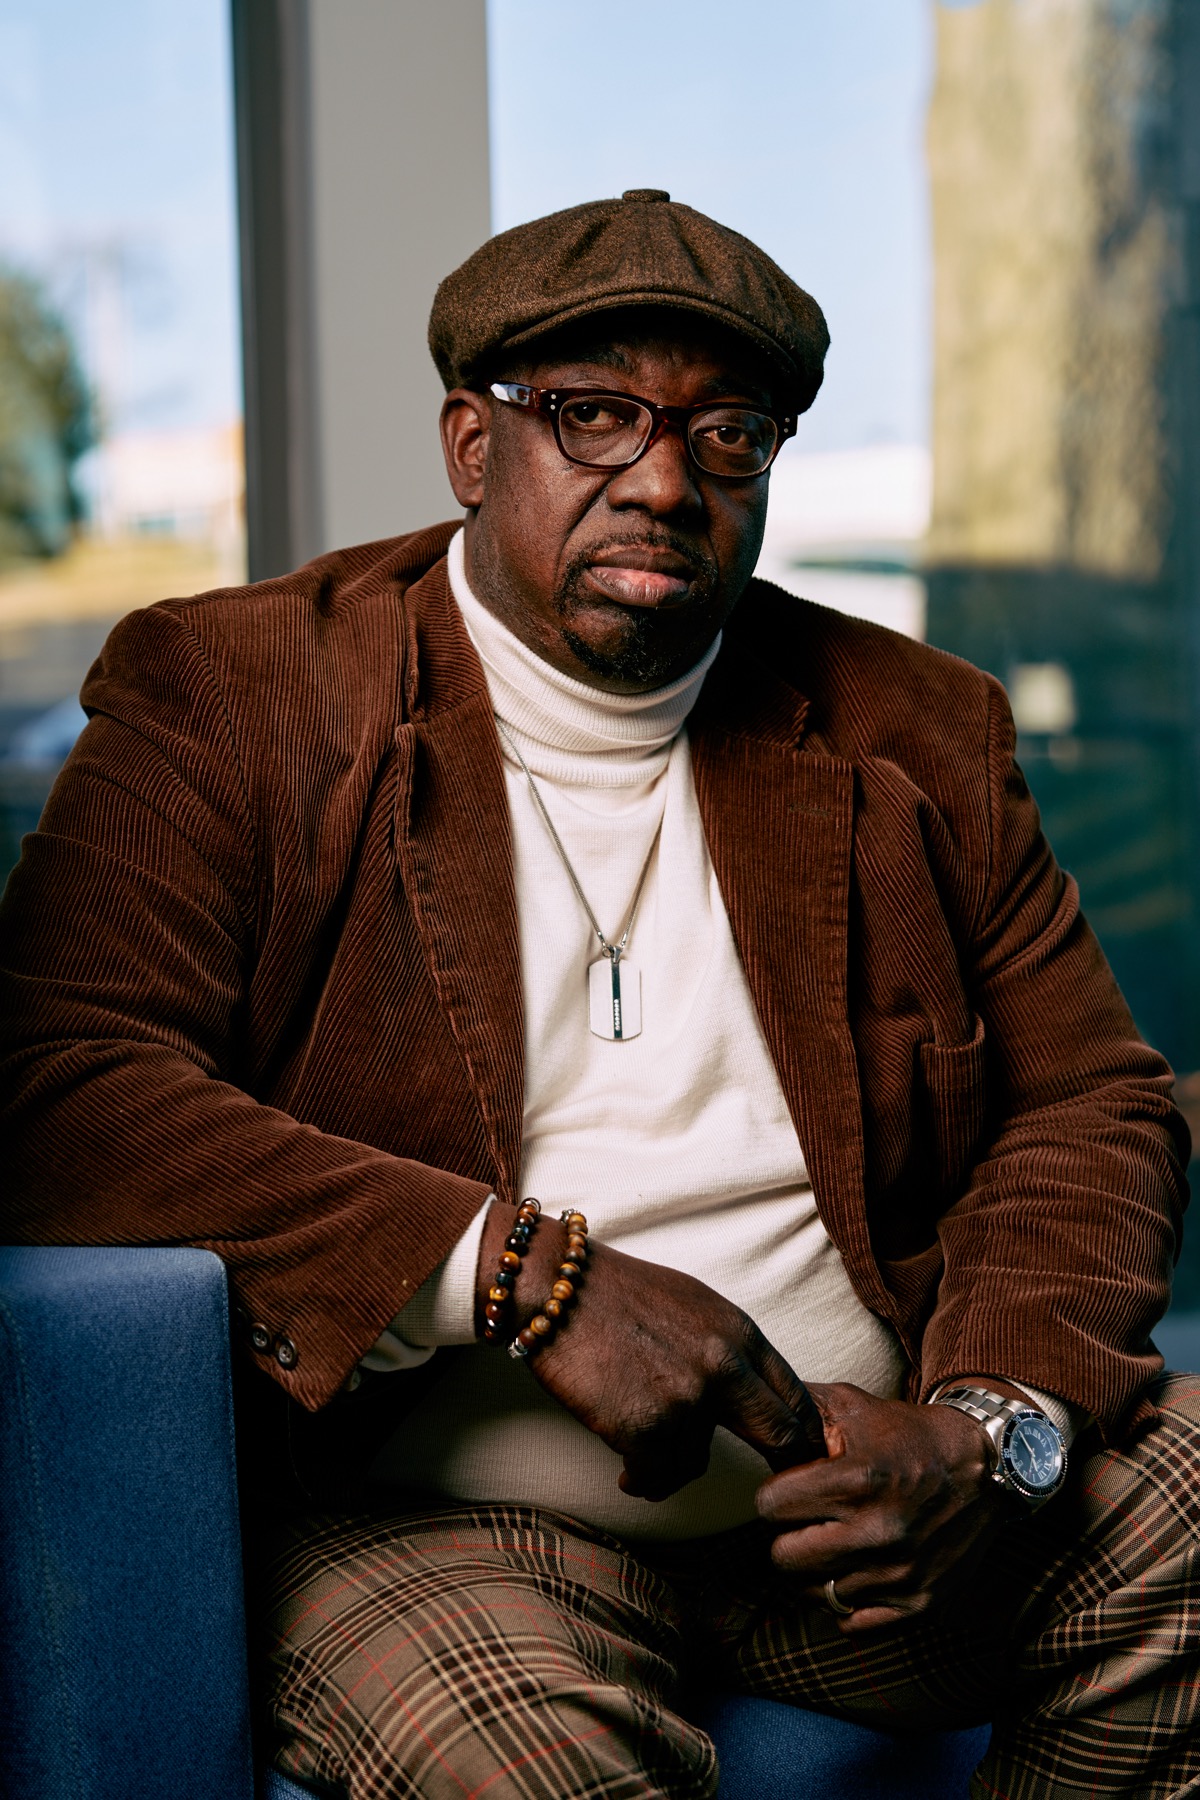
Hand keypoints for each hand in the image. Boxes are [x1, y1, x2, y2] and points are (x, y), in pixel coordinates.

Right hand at [476, 1203, 825, 1499]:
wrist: (554, 1287)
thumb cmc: (618, 1294)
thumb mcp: (695, 1305)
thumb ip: (731, 1351)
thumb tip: (761, 1402)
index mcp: (739, 1332)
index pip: (798, 1399)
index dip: (806, 1438)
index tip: (799, 1461)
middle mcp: (722, 1366)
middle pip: (781, 1440)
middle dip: (781, 1470)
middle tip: (773, 1492)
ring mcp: (684, 1399)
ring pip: (698, 1463)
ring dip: (673, 1462)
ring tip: (643, 1443)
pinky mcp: (643, 1428)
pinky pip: (656, 1478)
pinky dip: (641, 1478)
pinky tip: (627, 1468)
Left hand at [756, 1383, 1007, 1632]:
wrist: (987, 1469)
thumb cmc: (909, 1434)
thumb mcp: (853, 1405)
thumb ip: (797, 1406)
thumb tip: (747, 1408)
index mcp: (856, 1480)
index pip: (767, 1507)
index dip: (774, 1495)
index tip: (792, 1489)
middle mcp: (876, 1532)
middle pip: (782, 1558)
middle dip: (788, 1535)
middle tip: (810, 1519)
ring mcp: (898, 1575)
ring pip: (812, 1593)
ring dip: (817, 1570)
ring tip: (836, 1541)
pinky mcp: (918, 1605)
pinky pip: (849, 1623)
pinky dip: (844, 1602)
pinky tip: (854, 1571)